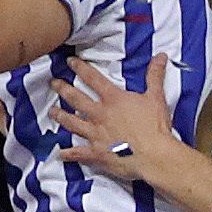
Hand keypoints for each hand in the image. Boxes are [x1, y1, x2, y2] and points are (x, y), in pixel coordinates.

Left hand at [53, 56, 180, 183]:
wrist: (153, 155)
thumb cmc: (155, 127)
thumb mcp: (156, 97)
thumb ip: (154, 76)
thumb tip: (160, 57)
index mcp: (113, 100)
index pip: (93, 79)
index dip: (80, 68)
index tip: (70, 62)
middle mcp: (100, 115)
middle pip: (77, 99)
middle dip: (63, 89)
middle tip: (53, 83)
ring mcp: (96, 134)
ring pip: (73, 123)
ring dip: (61, 116)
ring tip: (52, 111)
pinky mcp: (96, 153)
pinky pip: (79, 153)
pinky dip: (68, 154)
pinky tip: (60, 153)